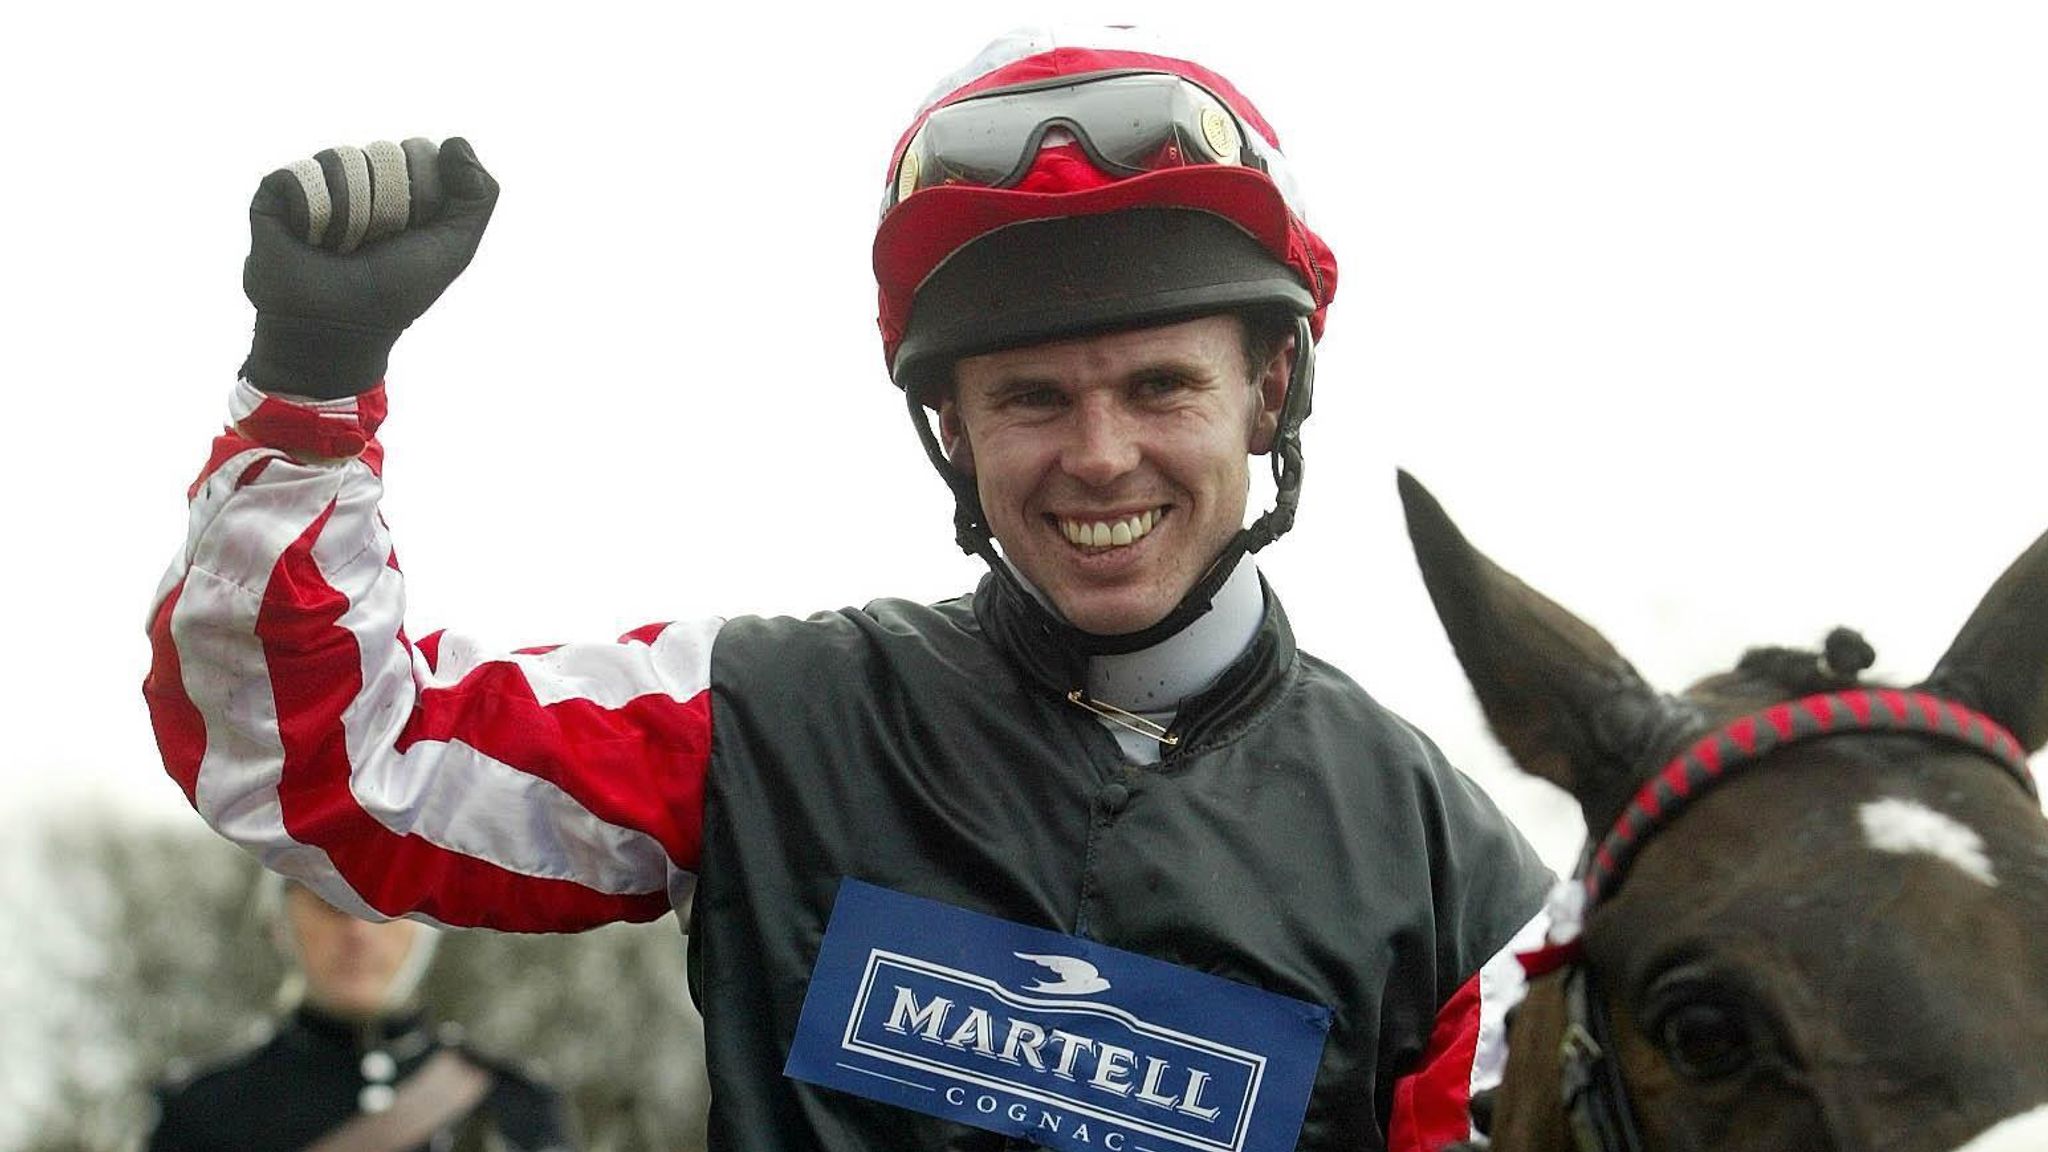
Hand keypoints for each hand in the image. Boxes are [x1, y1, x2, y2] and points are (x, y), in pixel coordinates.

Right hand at [240, 137, 497, 398]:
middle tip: (373, 244)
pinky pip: (301, 176)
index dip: (423, 193)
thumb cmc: (396, 291)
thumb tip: (455, 141)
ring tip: (339, 246)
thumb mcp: (454, 247)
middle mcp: (361, 180)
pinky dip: (311, 214)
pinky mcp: (277, 192)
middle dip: (387, 204)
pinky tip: (308, 240)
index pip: (419, 151)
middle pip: (382, 152)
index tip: (413, 233)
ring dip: (350, 216)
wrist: (338, 327)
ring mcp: (319, 183)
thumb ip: (478, 196)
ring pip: (342, 161)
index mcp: (403, 187)